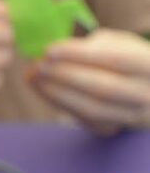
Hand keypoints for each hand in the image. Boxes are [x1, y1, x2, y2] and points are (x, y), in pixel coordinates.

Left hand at [30, 29, 149, 134]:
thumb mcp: (118, 43)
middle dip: (65, 76)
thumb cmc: (125, 59)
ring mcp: (131, 116)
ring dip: (57, 93)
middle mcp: (146, 93)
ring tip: (34, 77)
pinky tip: (42, 89)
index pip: (115, 59)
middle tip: (37, 65)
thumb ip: (93, 45)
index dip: (80, 55)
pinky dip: (59, 104)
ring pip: (91, 109)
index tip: (49, 50)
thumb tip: (56, 52)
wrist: (144, 90)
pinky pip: (82, 120)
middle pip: (102, 88)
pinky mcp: (111, 129)